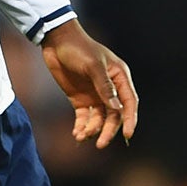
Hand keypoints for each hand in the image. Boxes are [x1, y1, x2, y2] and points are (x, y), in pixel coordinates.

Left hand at [39, 19, 138, 147]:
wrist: (56, 41)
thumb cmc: (79, 48)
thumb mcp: (93, 66)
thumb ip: (105, 88)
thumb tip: (117, 109)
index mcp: (119, 77)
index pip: (129, 102)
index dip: (130, 119)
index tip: (127, 135)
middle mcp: (110, 89)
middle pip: (114, 115)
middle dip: (108, 130)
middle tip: (100, 144)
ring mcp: (95, 95)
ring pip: (99, 119)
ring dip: (93, 130)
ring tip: (82, 136)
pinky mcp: (80, 100)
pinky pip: (84, 118)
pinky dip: (81, 127)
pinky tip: (77, 134)